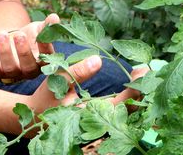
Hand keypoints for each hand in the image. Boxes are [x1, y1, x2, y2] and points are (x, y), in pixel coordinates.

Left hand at [0, 13, 58, 82]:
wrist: (11, 40)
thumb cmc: (30, 36)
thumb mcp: (39, 29)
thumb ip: (47, 25)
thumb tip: (54, 18)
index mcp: (43, 61)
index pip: (47, 59)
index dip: (44, 48)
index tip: (41, 36)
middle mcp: (30, 71)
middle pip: (28, 68)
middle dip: (23, 52)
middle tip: (19, 35)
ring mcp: (14, 73)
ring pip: (9, 68)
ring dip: (5, 51)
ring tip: (2, 33)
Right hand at [22, 60, 148, 135]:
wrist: (35, 118)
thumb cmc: (45, 99)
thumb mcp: (57, 82)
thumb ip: (77, 72)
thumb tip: (97, 60)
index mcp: (89, 116)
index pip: (120, 105)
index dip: (134, 90)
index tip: (142, 71)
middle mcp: (97, 123)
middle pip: (128, 111)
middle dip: (139, 90)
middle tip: (147, 71)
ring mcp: (99, 123)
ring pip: (125, 113)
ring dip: (135, 95)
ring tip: (142, 76)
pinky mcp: (98, 120)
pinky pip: (119, 112)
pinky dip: (128, 98)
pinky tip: (131, 85)